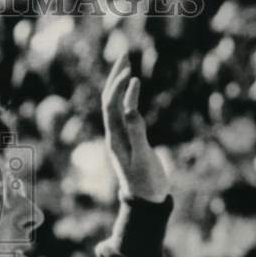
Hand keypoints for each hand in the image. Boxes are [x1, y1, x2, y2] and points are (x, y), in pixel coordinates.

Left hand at [101, 54, 169, 202]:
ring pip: (115, 104)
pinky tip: (133, 89)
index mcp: (115, 138)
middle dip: (115, 77)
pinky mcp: (129, 139)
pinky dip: (127, 96)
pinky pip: (124, 112)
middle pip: (109, 100)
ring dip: (119, 84)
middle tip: (125, 54)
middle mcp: (114, 135)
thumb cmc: (146, 182)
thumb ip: (136, 130)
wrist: (146, 202)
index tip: (130, 73)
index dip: (118, 88)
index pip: (111, 106)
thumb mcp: (142, 156)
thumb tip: (129, 105)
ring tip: (127, 63)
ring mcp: (120, 136)